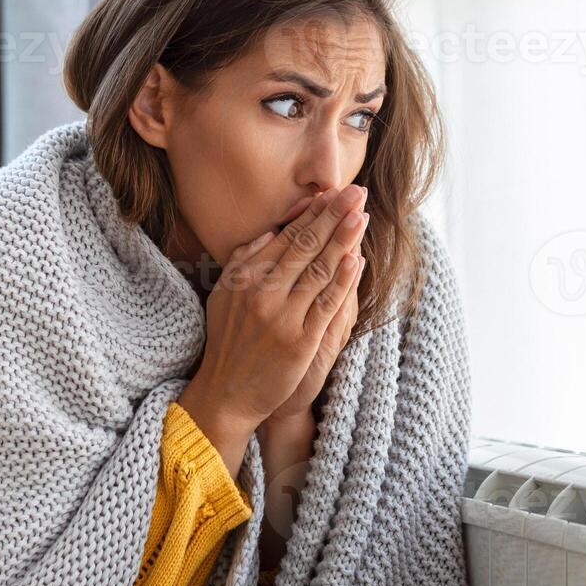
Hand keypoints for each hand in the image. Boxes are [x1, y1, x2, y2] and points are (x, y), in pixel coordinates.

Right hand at [181, 182, 368, 436]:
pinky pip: (327, 304)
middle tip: (355, 192)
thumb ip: (244, 261)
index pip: (285, 237)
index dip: (312, 214)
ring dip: (343, 240)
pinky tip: (356, 260)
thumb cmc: (227, 342)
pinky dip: (343, 280)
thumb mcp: (224, 295)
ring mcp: (282, 316)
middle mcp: (262, 292)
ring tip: (361, 215)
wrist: (227, 394)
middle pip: (305, 246)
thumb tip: (270, 231)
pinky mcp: (300, 341)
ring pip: (319, 270)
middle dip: (333, 216)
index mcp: (244, 277)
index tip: (332, 194)